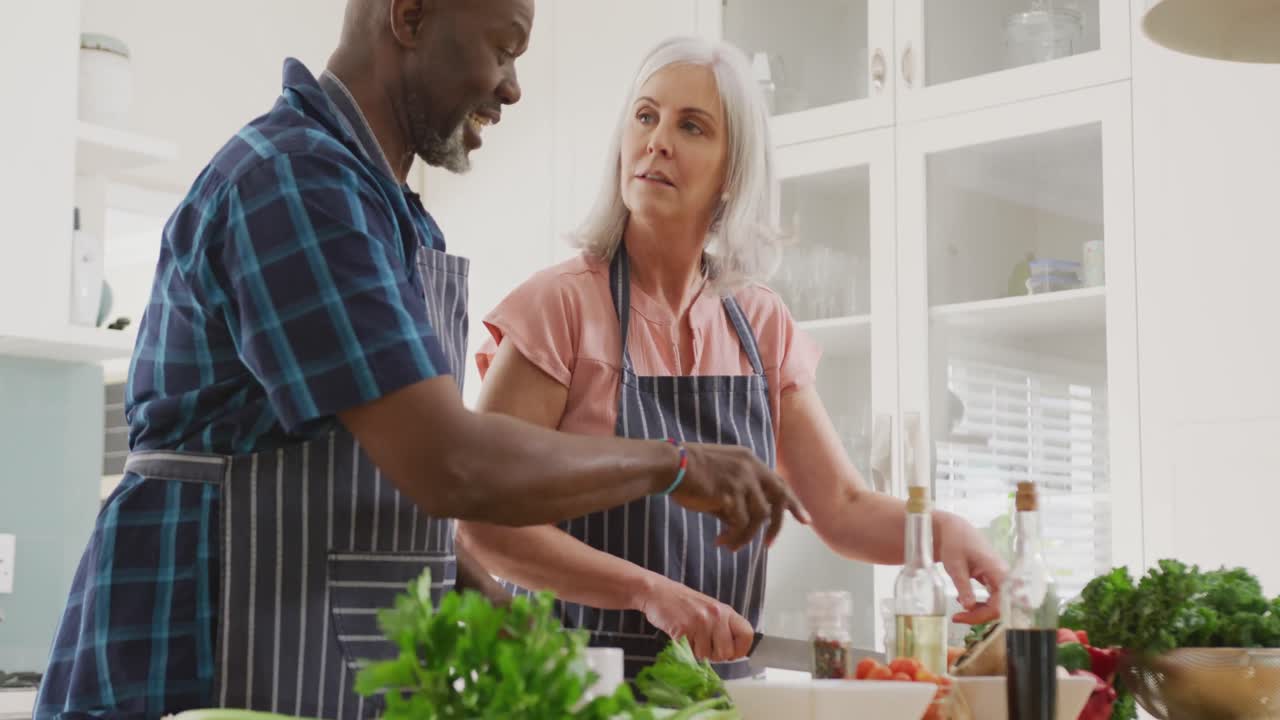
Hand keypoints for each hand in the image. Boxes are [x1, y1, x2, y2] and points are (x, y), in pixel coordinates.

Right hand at [638, 577, 754, 662]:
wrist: (658, 592)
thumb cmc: (684, 603)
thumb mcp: (711, 610)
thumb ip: (724, 627)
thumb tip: (735, 653)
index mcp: (725, 611)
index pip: (747, 635)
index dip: (740, 650)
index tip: (731, 653)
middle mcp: (716, 615)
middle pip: (726, 653)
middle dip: (714, 655)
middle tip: (703, 644)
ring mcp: (700, 622)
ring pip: (706, 656)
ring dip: (696, 651)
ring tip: (689, 636)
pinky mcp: (683, 629)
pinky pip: (689, 652)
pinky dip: (684, 649)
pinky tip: (681, 635)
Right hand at [670, 442, 810, 550]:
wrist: (670, 465)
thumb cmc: (689, 473)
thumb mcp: (721, 476)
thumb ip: (737, 495)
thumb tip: (744, 523)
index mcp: (750, 460)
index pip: (779, 483)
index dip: (793, 503)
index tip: (805, 520)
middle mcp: (751, 468)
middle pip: (779, 499)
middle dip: (778, 525)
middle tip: (770, 544)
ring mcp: (742, 480)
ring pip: (758, 517)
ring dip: (745, 537)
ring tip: (730, 547)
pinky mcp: (730, 494)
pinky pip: (740, 524)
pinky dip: (732, 537)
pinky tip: (719, 542)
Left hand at [936, 513, 1006, 624]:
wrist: (953, 529)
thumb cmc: (954, 542)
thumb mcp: (955, 566)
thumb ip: (964, 586)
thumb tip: (969, 607)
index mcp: (998, 571)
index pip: (999, 603)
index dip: (982, 615)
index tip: (961, 617)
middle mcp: (1003, 575)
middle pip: (1000, 606)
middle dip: (979, 616)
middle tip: (957, 617)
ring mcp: (1000, 577)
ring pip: (996, 603)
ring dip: (979, 611)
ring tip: (959, 612)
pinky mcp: (993, 578)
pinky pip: (993, 597)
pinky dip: (979, 604)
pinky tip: (964, 601)